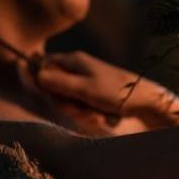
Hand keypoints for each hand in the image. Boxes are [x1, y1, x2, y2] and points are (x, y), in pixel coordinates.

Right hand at [35, 51, 178, 129]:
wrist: (143, 101)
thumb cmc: (114, 91)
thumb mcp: (83, 88)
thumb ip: (58, 83)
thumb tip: (35, 75)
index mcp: (73, 61)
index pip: (45, 64)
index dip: (40, 80)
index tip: (45, 94)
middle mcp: (77, 70)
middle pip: (54, 88)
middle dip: (65, 103)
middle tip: (79, 109)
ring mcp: (85, 84)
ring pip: (67, 101)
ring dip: (78, 112)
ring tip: (95, 114)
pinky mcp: (92, 97)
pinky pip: (80, 107)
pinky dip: (88, 114)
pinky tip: (100, 117)